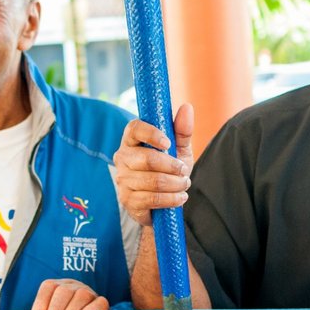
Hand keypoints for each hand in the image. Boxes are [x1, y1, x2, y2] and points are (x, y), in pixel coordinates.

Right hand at [113, 104, 194, 226]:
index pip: (134, 129)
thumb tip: (187, 107)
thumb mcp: (178, 149)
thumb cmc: (169, 169)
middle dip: (172, 166)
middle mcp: (122, 158)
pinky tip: (180, 197)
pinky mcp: (127, 200)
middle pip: (147, 159)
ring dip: (175, 184)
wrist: (163, 202)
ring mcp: (122, 180)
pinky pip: (152, 199)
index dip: (151, 134)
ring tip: (184, 184)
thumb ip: (182, 130)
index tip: (168, 143)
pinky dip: (172, 198)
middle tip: (183, 170)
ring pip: (152, 181)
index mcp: (131, 140)